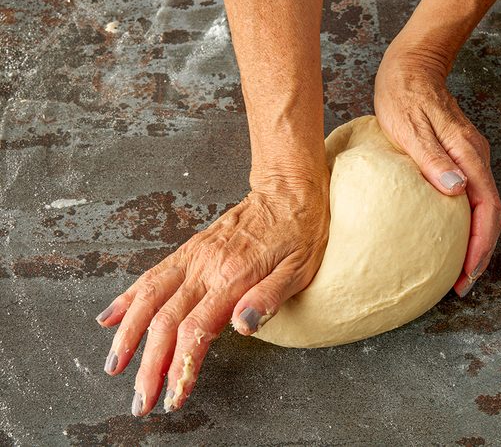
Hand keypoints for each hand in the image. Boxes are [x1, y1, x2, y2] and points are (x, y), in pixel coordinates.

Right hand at [96, 175, 328, 414]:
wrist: (287, 191)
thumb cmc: (299, 232)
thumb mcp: (299, 269)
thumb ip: (270, 297)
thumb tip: (244, 326)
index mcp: (233, 277)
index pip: (196, 330)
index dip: (182, 366)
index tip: (173, 395)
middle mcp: (205, 267)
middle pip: (165, 322)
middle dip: (149, 366)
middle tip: (141, 400)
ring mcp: (193, 257)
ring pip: (148, 298)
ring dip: (127, 335)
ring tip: (114, 365)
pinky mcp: (189, 250)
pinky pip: (152, 275)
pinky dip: (128, 298)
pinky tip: (111, 317)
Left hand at [374, 43, 500, 296]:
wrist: (412, 68)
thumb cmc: (405, 97)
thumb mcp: (410, 128)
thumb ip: (433, 159)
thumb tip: (457, 191)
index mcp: (468, 155)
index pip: (487, 210)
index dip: (480, 247)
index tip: (467, 275)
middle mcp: (476, 159)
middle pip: (491, 215)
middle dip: (481, 253)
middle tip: (462, 284)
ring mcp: (471, 159)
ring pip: (484, 208)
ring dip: (475, 241)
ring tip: (458, 269)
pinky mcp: (461, 158)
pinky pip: (472, 198)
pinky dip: (467, 224)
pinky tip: (450, 236)